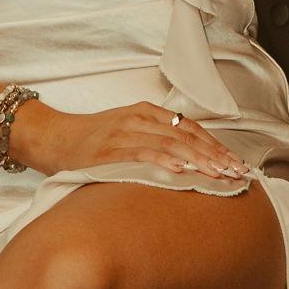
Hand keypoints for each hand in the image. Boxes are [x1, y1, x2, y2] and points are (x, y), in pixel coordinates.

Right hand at [10, 98, 250, 179]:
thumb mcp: (126, 133)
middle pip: (187, 135)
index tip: (237, 164)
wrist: (51, 137)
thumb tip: (188, 163)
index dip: (216, 146)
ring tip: (220, 175)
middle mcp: (139, 118)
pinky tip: (183, 170)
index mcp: (146, 113)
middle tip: (238, 174)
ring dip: (199, 160)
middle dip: (216, 156)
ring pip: (171, 143)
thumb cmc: (89, 142)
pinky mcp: (110, 149)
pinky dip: (166, 161)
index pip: (190, 128)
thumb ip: (153, 141)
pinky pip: (143, 153)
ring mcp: (125, 132)